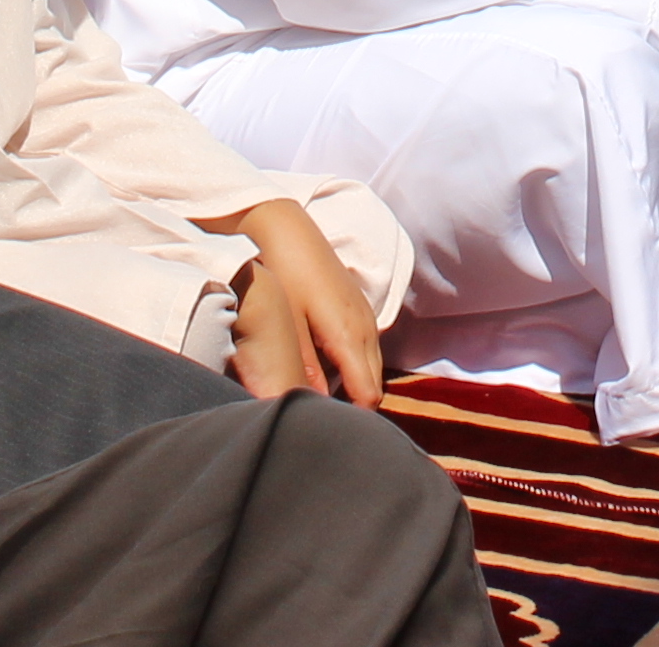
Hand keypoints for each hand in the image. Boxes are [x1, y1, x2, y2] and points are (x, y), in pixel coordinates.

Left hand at [216, 197, 383, 405]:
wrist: (288, 228)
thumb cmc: (285, 274)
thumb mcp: (290, 325)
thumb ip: (306, 368)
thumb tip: (318, 406)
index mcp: (351, 336)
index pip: (368, 395)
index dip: (355, 419)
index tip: (333, 431)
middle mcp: (367, 328)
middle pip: (374, 385)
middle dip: (357, 407)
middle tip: (326, 423)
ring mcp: (365, 316)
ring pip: (372, 366)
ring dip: (356, 386)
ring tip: (325, 403)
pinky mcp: (359, 308)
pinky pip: (366, 348)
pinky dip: (354, 366)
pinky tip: (327, 370)